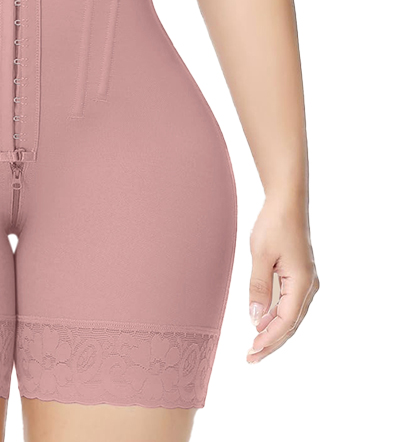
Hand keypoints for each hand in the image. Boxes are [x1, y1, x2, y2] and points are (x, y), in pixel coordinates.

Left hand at [247, 196, 318, 362]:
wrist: (287, 201)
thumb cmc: (274, 224)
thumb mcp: (260, 256)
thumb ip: (258, 288)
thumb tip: (256, 319)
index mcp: (302, 283)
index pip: (286, 321)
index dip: (269, 339)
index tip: (252, 350)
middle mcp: (309, 285)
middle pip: (291, 323)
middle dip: (271, 341)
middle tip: (251, 357)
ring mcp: (306, 280)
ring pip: (291, 314)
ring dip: (274, 330)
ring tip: (255, 345)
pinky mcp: (300, 274)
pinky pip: (290, 302)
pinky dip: (277, 315)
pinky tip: (263, 321)